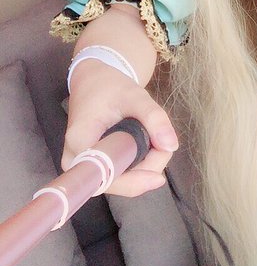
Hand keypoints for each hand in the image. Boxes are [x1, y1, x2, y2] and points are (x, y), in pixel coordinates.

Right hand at [63, 61, 178, 196]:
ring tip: (154, 135)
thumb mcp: (136, 96)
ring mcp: (84, 168)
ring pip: (123, 181)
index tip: (160, 173)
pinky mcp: (94, 168)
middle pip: (119, 182)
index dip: (136, 180)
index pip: (110, 177)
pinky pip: (122, 176)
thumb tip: (171, 146)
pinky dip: (140, 163)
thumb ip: (154, 118)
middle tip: (162, 138)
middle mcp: (76, 163)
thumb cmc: (111, 88)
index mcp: (80, 144)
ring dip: (146, 164)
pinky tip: (147, 144)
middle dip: (147, 166)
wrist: (94, 83)